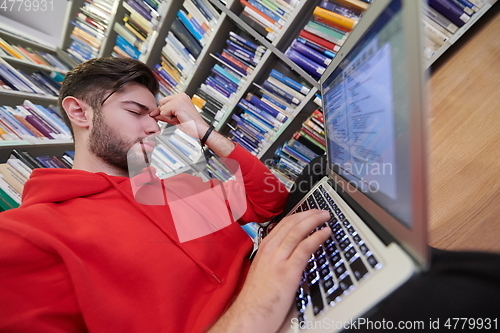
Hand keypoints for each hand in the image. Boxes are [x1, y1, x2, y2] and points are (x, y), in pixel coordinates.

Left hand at [150, 93, 208, 137]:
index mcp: (182, 97)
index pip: (165, 100)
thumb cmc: (191, 124)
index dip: (163, 109)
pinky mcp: (176, 105)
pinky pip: (164, 112)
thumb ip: (165, 114)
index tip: (160, 115)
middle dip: (164, 112)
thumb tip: (154, 114)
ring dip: (167, 116)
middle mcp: (181, 96)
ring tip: (178, 119)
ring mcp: (179, 99)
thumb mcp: (175, 118)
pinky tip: (178, 119)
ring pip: (162, 108)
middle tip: (173, 119)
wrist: (199, 129)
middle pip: (161, 102)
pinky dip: (168, 118)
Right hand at [209, 210, 331, 332]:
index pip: (283, 224)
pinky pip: (305, 248)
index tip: (309, 212)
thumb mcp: (264, 272)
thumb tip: (292, 256)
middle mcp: (270, 250)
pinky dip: (316, 237)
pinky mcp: (287, 272)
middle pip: (291, 223)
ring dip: (314, 220)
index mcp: (264, 249)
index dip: (298, 215)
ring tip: (325, 217)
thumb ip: (276, 260)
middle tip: (321, 211)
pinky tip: (325, 232)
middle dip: (308, 214)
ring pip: (297, 231)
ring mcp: (278, 260)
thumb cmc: (256, 299)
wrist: (248, 316)